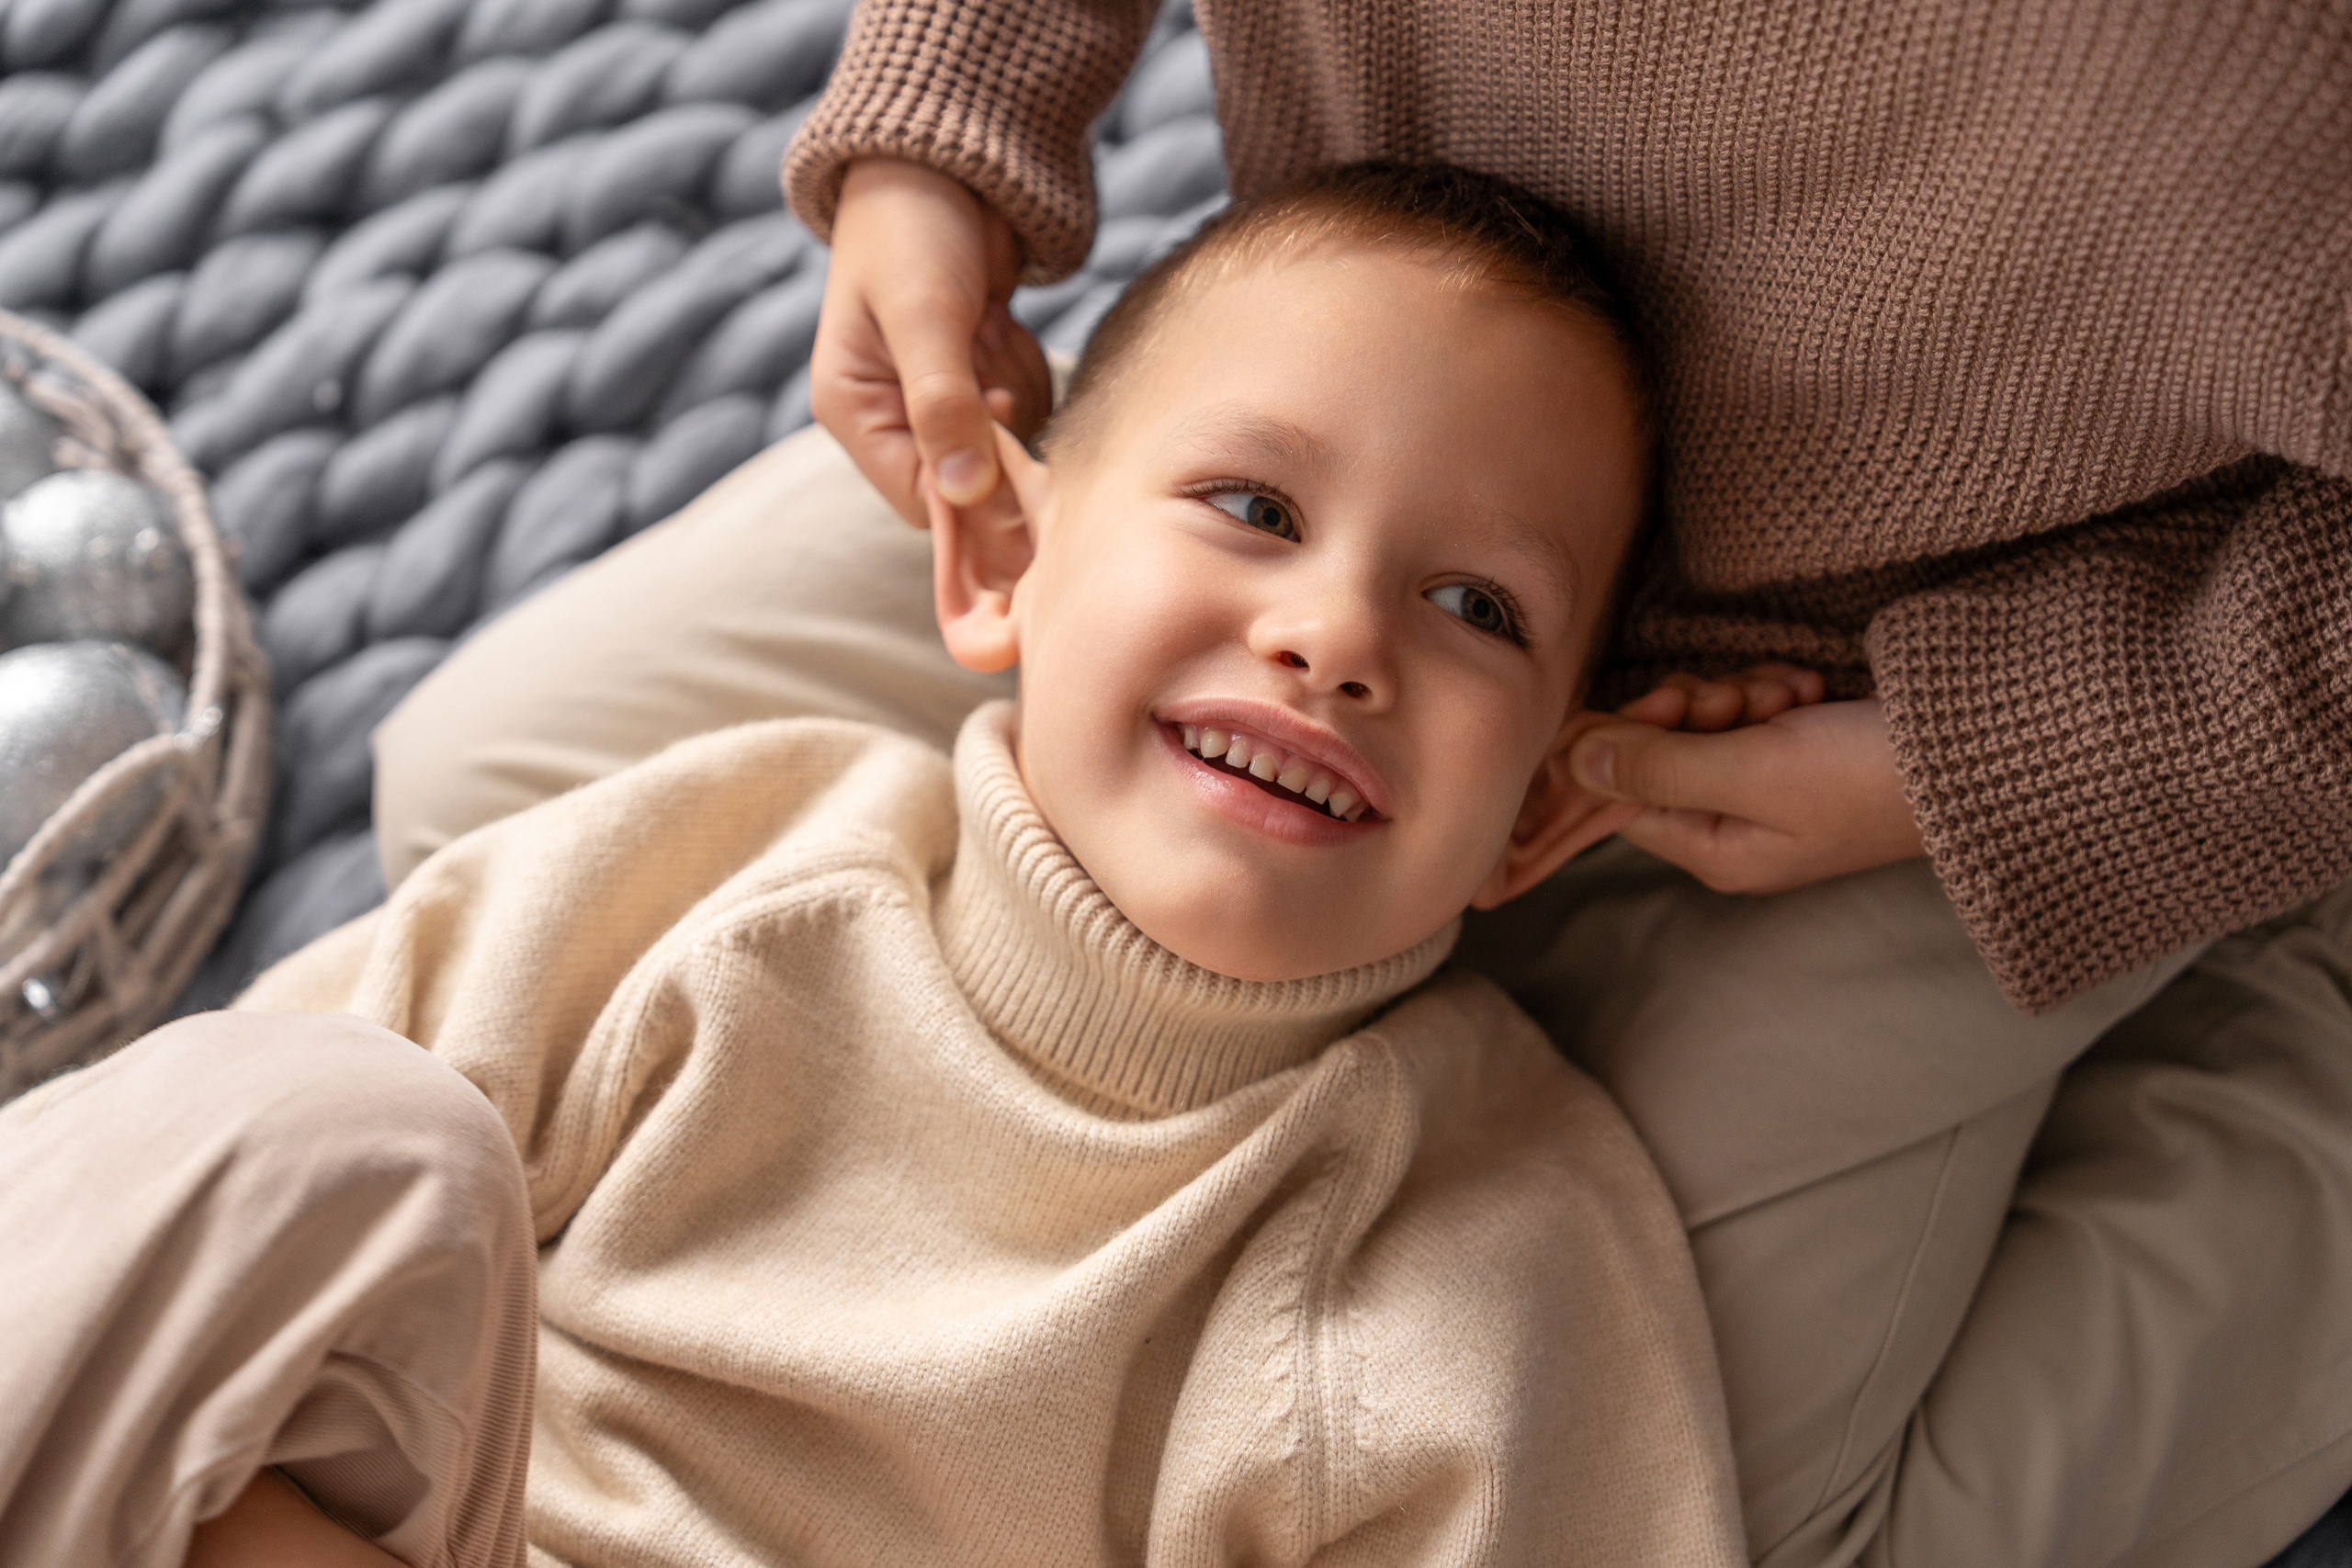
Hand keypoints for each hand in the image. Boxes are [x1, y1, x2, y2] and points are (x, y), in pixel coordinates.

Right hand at [813, 158, 1053, 525]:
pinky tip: (1001, 322)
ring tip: (987, 320)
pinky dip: (1027, 371)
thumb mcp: (924, 313)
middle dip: (996, 420)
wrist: (947, 166)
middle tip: (985, 343)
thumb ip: (943, 402)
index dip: (976, 484)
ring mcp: (937, 403)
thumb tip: (966, 492)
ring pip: (1006, 449)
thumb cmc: (915, 228)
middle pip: (971, 481)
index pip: (922, 501)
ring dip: (1015, 388)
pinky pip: (1024, 413)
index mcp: (853, 412)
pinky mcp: (976, 383)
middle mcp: (891, 419)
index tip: (1000, 406)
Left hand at [1570, 666, 1925, 893]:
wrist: (1980, 751)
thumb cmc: (1869, 774)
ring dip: (1737, 692)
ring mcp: (1762, 791)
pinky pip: (1748, 711)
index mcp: (1712, 851)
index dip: (1627, 737)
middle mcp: (1729, 828)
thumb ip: (1658, 767)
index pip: (1615, 796)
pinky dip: (1771, 692)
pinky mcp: (1792, 753)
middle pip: (1654, 752)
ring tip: (1793, 697)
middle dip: (1693, 708)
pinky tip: (1808, 690)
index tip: (1675, 700)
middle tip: (1746, 699)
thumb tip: (1570, 762)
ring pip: (1700, 722)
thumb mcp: (1753, 770)